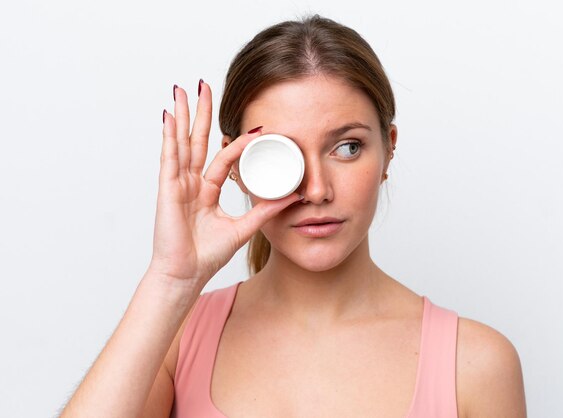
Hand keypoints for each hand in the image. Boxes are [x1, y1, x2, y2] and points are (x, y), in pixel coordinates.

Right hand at [148, 81, 301, 286]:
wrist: (186, 275)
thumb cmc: (206, 256)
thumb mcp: (242, 228)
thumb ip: (264, 211)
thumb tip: (292, 196)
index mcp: (206, 191)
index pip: (222, 158)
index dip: (237, 141)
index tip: (255, 126)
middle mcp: (190, 183)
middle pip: (197, 141)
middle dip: (201, 114)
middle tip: (206, 86)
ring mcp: (177, 184)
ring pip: (182, 142)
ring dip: (184, 116)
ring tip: (184, 90)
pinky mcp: (167, 189)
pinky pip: (169, 157)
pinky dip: (169, 136)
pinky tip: (170, 116)